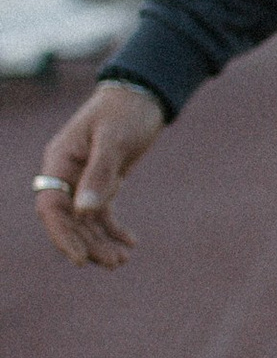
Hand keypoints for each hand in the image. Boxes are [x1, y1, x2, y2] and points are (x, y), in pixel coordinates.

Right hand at [34, 79, 166, 267]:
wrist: (143, 94)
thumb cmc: (125, 112)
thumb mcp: (114, 141)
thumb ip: (100, 174)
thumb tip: (85, 211)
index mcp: (60, 161)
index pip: (51, 207)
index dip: (62, 235)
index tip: (81, 259)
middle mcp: (67, 173)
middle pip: (69, 219)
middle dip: (88, 243)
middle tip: (115, 264)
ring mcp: (83, 178)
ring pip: (85, 220)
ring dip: (101, 241)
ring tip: (123, 260)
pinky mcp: (102, 181)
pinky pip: (101, 212)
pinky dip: (114, 229)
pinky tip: (131, 242)